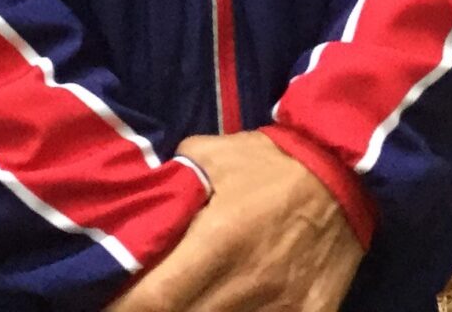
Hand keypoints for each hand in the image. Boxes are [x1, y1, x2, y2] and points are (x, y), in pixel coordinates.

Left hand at [108, 132, 363, 311]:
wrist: (347, 171)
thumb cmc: (271, 162)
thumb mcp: (212, 154)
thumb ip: (173, 181)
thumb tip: (137, 201)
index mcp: (218, 241)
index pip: (156, 298)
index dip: (123, 311)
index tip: (105, 307)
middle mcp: (246, 283)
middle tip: (140, 305)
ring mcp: (280, 308)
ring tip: (180, 305)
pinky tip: (224, 308)